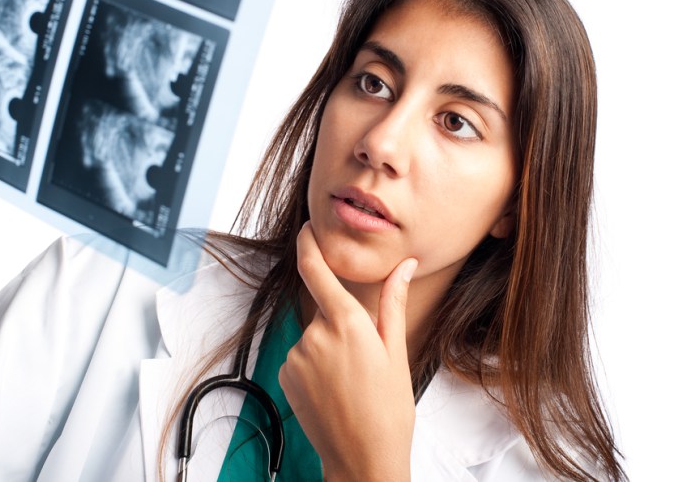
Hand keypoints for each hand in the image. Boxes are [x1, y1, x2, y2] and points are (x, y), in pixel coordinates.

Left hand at [278, 222, 417, 480]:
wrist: (362, 459)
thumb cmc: (388, 409)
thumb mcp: (396, 351)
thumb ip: (393, 303)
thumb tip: (405, 267)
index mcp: (347, 323)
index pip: (317, 270)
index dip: (307, 245)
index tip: (306, 229)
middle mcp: (316, 334)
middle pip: (324, 312)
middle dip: (341, 327)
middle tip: (363, 361)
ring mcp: (297, 355)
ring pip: (313, 337)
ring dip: (328, 350)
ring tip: (349, 382)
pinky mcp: (285, 374)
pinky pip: (301, 357)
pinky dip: (314, 367)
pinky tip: (332, 390)